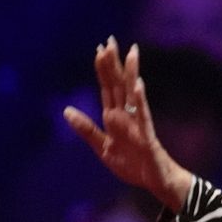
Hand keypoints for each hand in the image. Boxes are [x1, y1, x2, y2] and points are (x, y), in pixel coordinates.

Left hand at [64, 36, 191, 211]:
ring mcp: (139, 123)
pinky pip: (143, 115)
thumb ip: (86, 129)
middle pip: (120, 84)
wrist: (155, 181)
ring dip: (131, 73)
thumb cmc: (133, 164)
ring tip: (131, 54)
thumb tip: (66, 110)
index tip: (100, 48)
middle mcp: (128, 115)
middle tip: (111, 40)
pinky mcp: (147, 135)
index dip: (103, 69)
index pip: (108, 87)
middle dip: (115, 63)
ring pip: (133, 94)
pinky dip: (140, 100)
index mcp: (116, 117)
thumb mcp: (102, 147)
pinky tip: (138, 85)